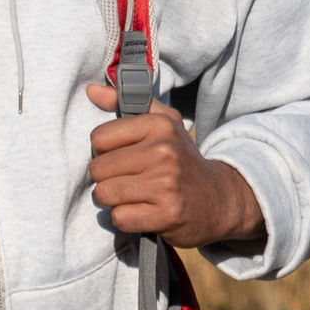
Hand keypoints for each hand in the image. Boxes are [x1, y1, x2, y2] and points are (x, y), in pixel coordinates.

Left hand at [84, 84, 262, 247]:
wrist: (218, 199)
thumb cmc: (181, 159)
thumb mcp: (163, 123)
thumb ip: (126, 103)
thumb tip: (91, 90)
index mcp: (160, 126)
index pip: (99, 138)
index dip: (104, 151)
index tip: (123, 156)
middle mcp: (164, 153)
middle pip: (98, 169)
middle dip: (107, 177)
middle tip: (129, 179)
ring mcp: (166, 185)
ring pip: (105, 194)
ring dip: (114, 199)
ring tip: (135, 195)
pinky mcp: (166, 215)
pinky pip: (119, 217)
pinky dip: (126, 218)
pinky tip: (143, 211)